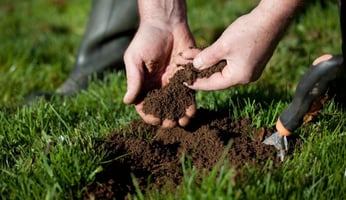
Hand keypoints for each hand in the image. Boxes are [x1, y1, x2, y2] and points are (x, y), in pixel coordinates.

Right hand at [123, 21, 195, 127]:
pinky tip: (192, 109)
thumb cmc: (146, 39)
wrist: (166, 23)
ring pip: (176, 102)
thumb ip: (133, 80)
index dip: (149, 114)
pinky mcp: (185, 75)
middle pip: (162, 107)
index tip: (156, 120)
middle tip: (172, 124)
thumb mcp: (135, 59)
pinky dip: (190, 102)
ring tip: (185, 120)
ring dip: (180, 113)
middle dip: (167, 117)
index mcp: (143, 83)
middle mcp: (157, 85)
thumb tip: (127, 102)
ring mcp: (172, 81)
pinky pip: (188, 92)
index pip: (144, 104)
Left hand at [185, 0, 300, 89]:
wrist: (271, 19)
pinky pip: (229, 62)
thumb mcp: (222, 46)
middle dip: (199, 70)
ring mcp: (249, 68)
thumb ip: (206, 58)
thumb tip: (195, 67)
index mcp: (239, 77)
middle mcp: (245, 77)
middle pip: (216, 76)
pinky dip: (217, 58)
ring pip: (221, 68)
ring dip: (207, 61)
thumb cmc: (248, 32)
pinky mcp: (250, 60)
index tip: (183, 81)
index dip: (196, 82)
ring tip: (191, 57)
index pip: (212, 84)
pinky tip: (205, 53)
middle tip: (183, 68)